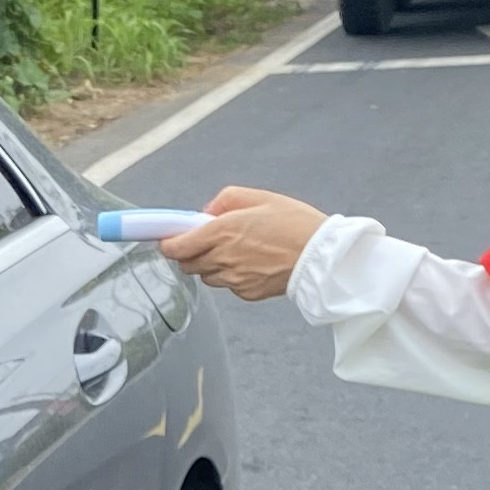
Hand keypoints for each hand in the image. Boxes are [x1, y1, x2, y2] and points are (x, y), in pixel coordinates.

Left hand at [163, 186, 327, 299]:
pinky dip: (232, 276)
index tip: (171, 238)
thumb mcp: (259, 197)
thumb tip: (205, 213)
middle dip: (190, 253)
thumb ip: (224, 200)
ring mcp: (233, 279)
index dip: (169, 243)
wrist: (320, 256)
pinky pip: (228, 285)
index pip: (175, 247)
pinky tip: (252, 263)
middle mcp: (222, 258)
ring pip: (206, 276)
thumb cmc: (294, 223)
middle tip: (207, 241)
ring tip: (236, 251)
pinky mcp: (246, 293)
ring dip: (211, 265)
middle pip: (186, 264)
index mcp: (221, 231)